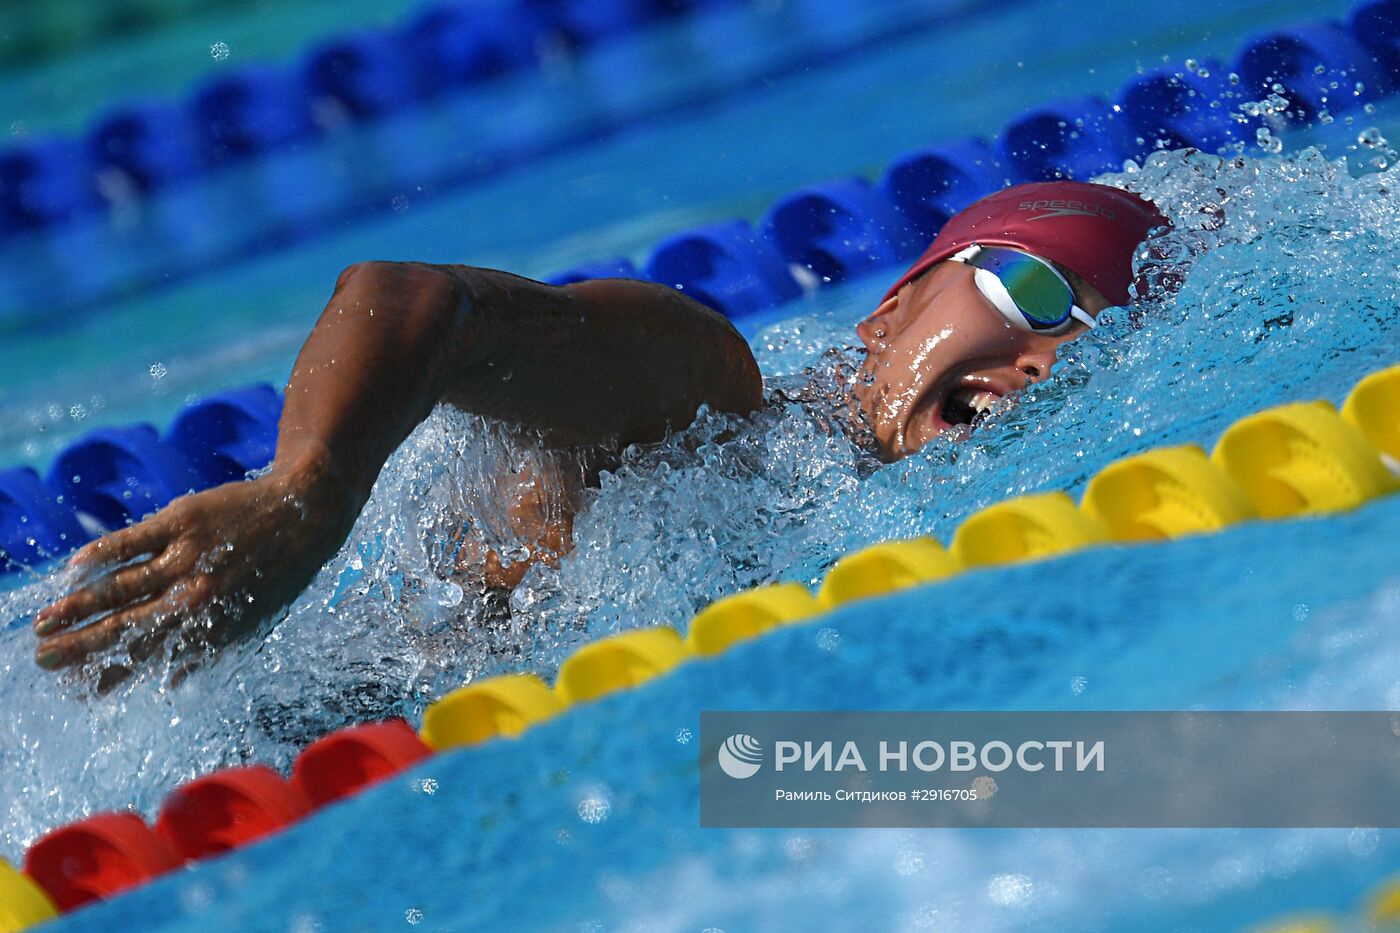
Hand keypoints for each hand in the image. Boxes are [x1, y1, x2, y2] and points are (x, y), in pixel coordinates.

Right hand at [33, 462, 355, 674]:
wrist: (306, 511)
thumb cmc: (278, 570)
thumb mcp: (251, 618)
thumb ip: (207, 650)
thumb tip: (168, 686)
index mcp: (212, 625)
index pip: (149, 656)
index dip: (109, 674)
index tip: (76, 689)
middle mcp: (196, 595)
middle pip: (125, 626)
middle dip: (80, 646)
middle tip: (44, 659)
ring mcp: (187, 557)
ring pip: (120, 586)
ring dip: (77, 607)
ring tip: (43, 622)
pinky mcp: (183, 521)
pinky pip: (132, 540)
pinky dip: (101, 554)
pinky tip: (73, 568)